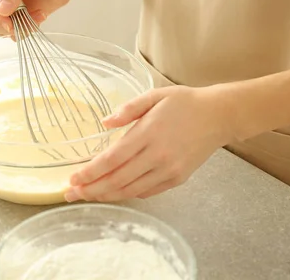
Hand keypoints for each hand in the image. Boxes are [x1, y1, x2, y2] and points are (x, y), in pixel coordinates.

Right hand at [0, 0, 73, 35]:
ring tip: (37, 12)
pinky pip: (15, 35)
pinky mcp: (15, 21)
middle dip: (8, 24)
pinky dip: (28, 29)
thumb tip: (2, 10)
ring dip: (22, 26)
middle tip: (25, 16)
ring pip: (2, 31)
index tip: (8, 18)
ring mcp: (3, 13)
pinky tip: (39, 16)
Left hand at [65, 85, 235, 201]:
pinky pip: (147, 192)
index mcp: (149, 133)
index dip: (90, 172)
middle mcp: (158, 156)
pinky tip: (113, 192)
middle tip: (70, 194)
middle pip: (117, 180)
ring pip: (130, 190)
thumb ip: (128, 108)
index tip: (72, 179)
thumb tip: (104, 123)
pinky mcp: (177, 179)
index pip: (112, 159)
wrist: (219, 116)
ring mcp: (169, 170)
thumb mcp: (154, 95)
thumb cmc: (184, 102)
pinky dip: (127, 194)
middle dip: (91, 189)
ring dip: (106, 195)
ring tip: (87, 195)